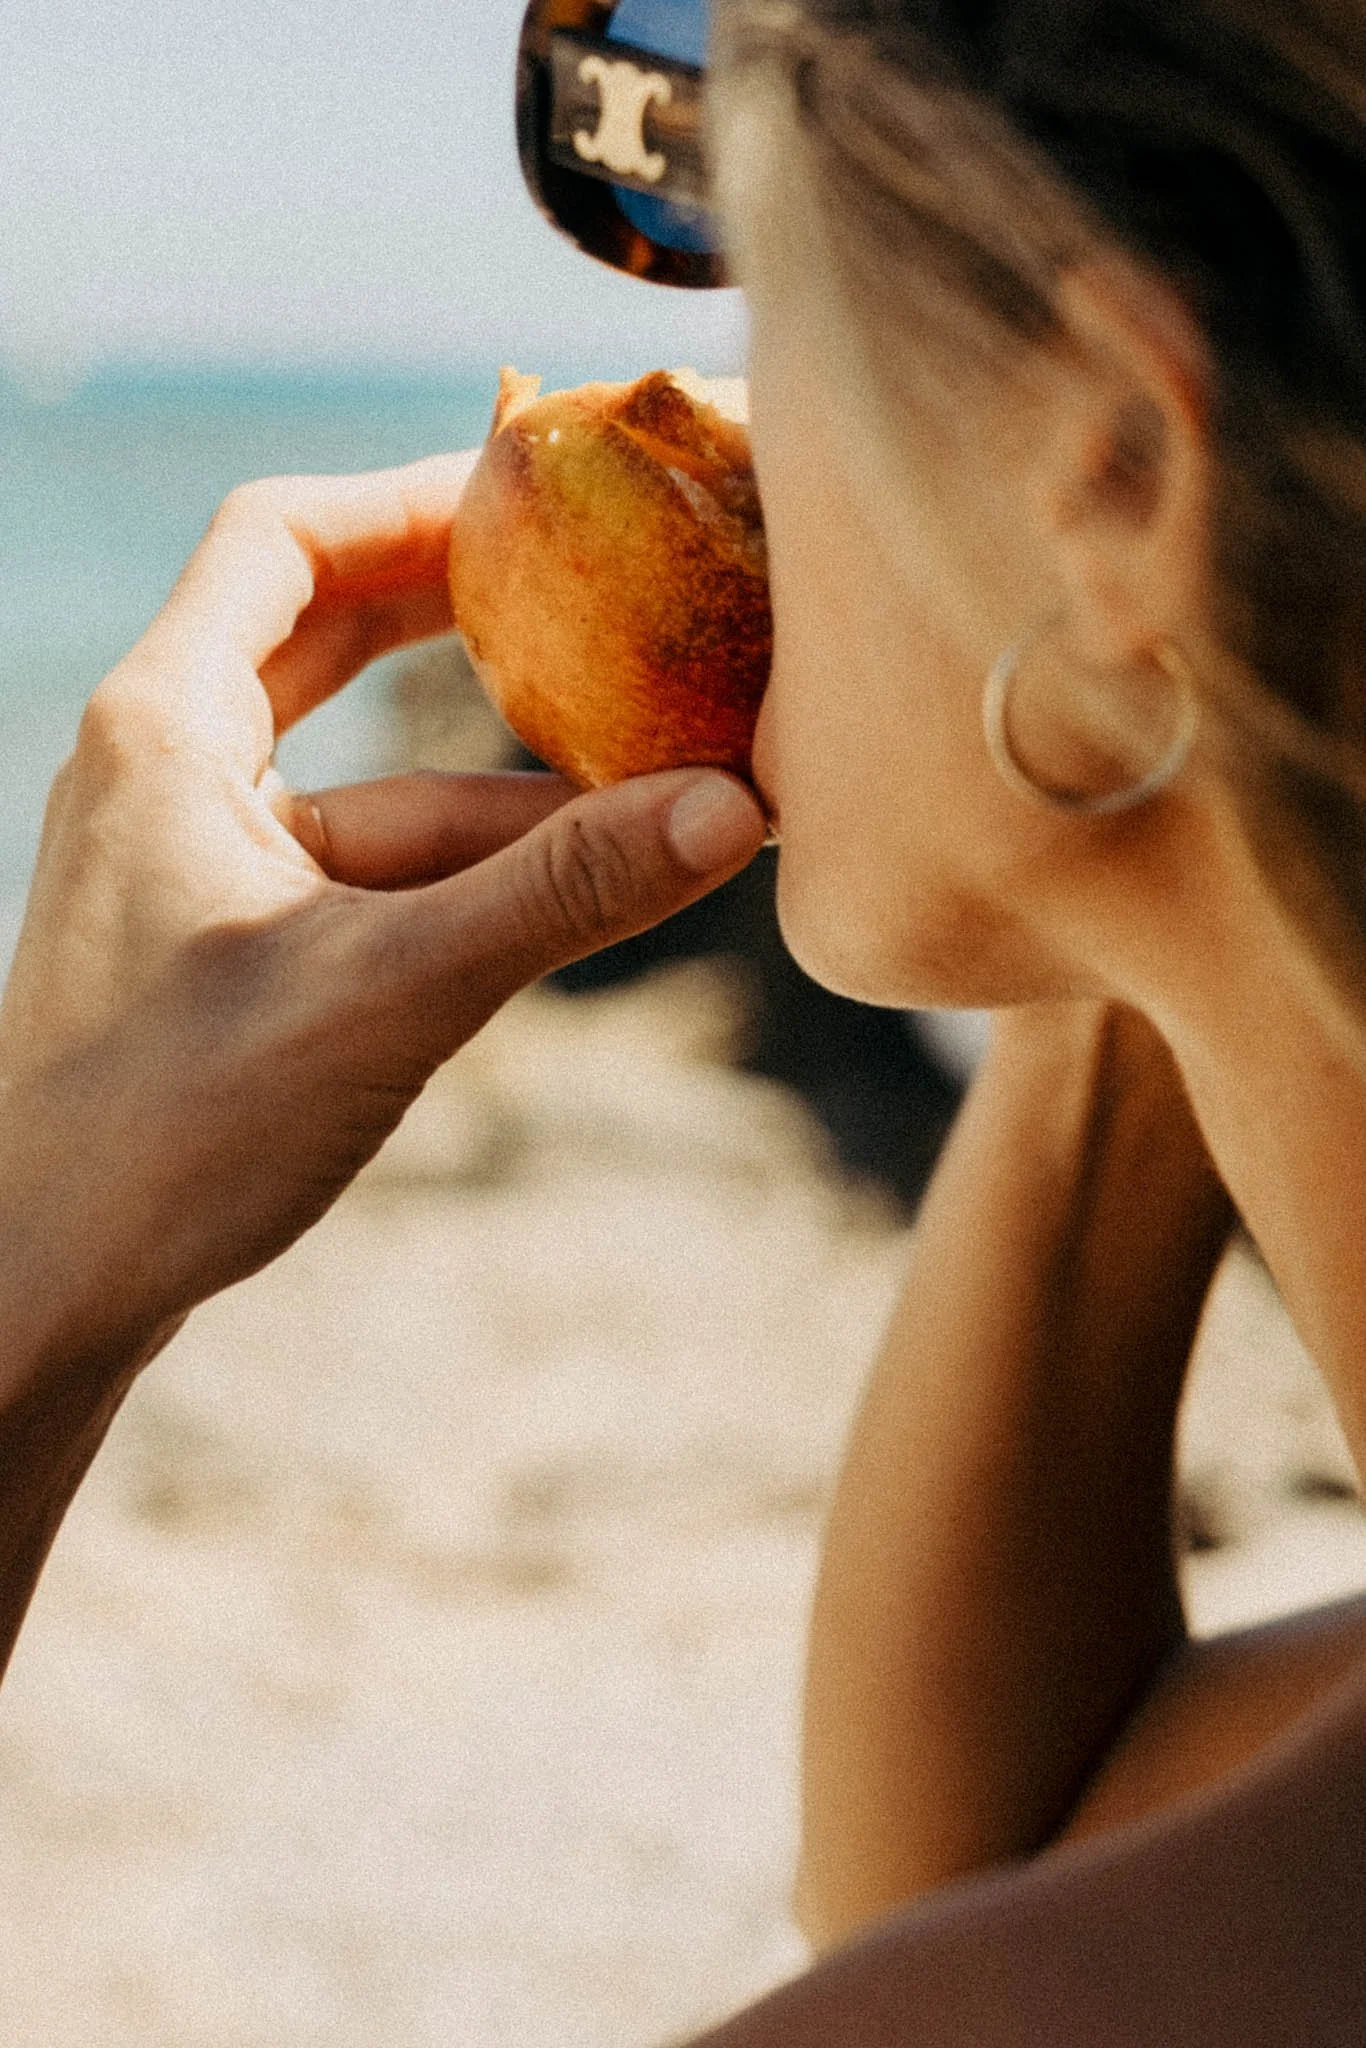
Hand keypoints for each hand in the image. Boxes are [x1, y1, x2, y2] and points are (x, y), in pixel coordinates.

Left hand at [0, 456, 766, 1369]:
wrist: (47, 1289)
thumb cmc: (167, 1133)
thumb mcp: (386, 993)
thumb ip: (560, 894)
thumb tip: (735, 806)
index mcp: (163, 729)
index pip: (281, 538)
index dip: (409, 497)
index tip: (534, 491)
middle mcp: (171, 770)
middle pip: (327, 629)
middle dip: (466, 611)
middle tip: (601, 584)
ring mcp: (204, 860)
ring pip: (375, 774)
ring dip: (504, 781)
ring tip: (659, 766)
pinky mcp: (238, 942)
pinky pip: (371, 867)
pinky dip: (471, 867)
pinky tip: (581, 879)